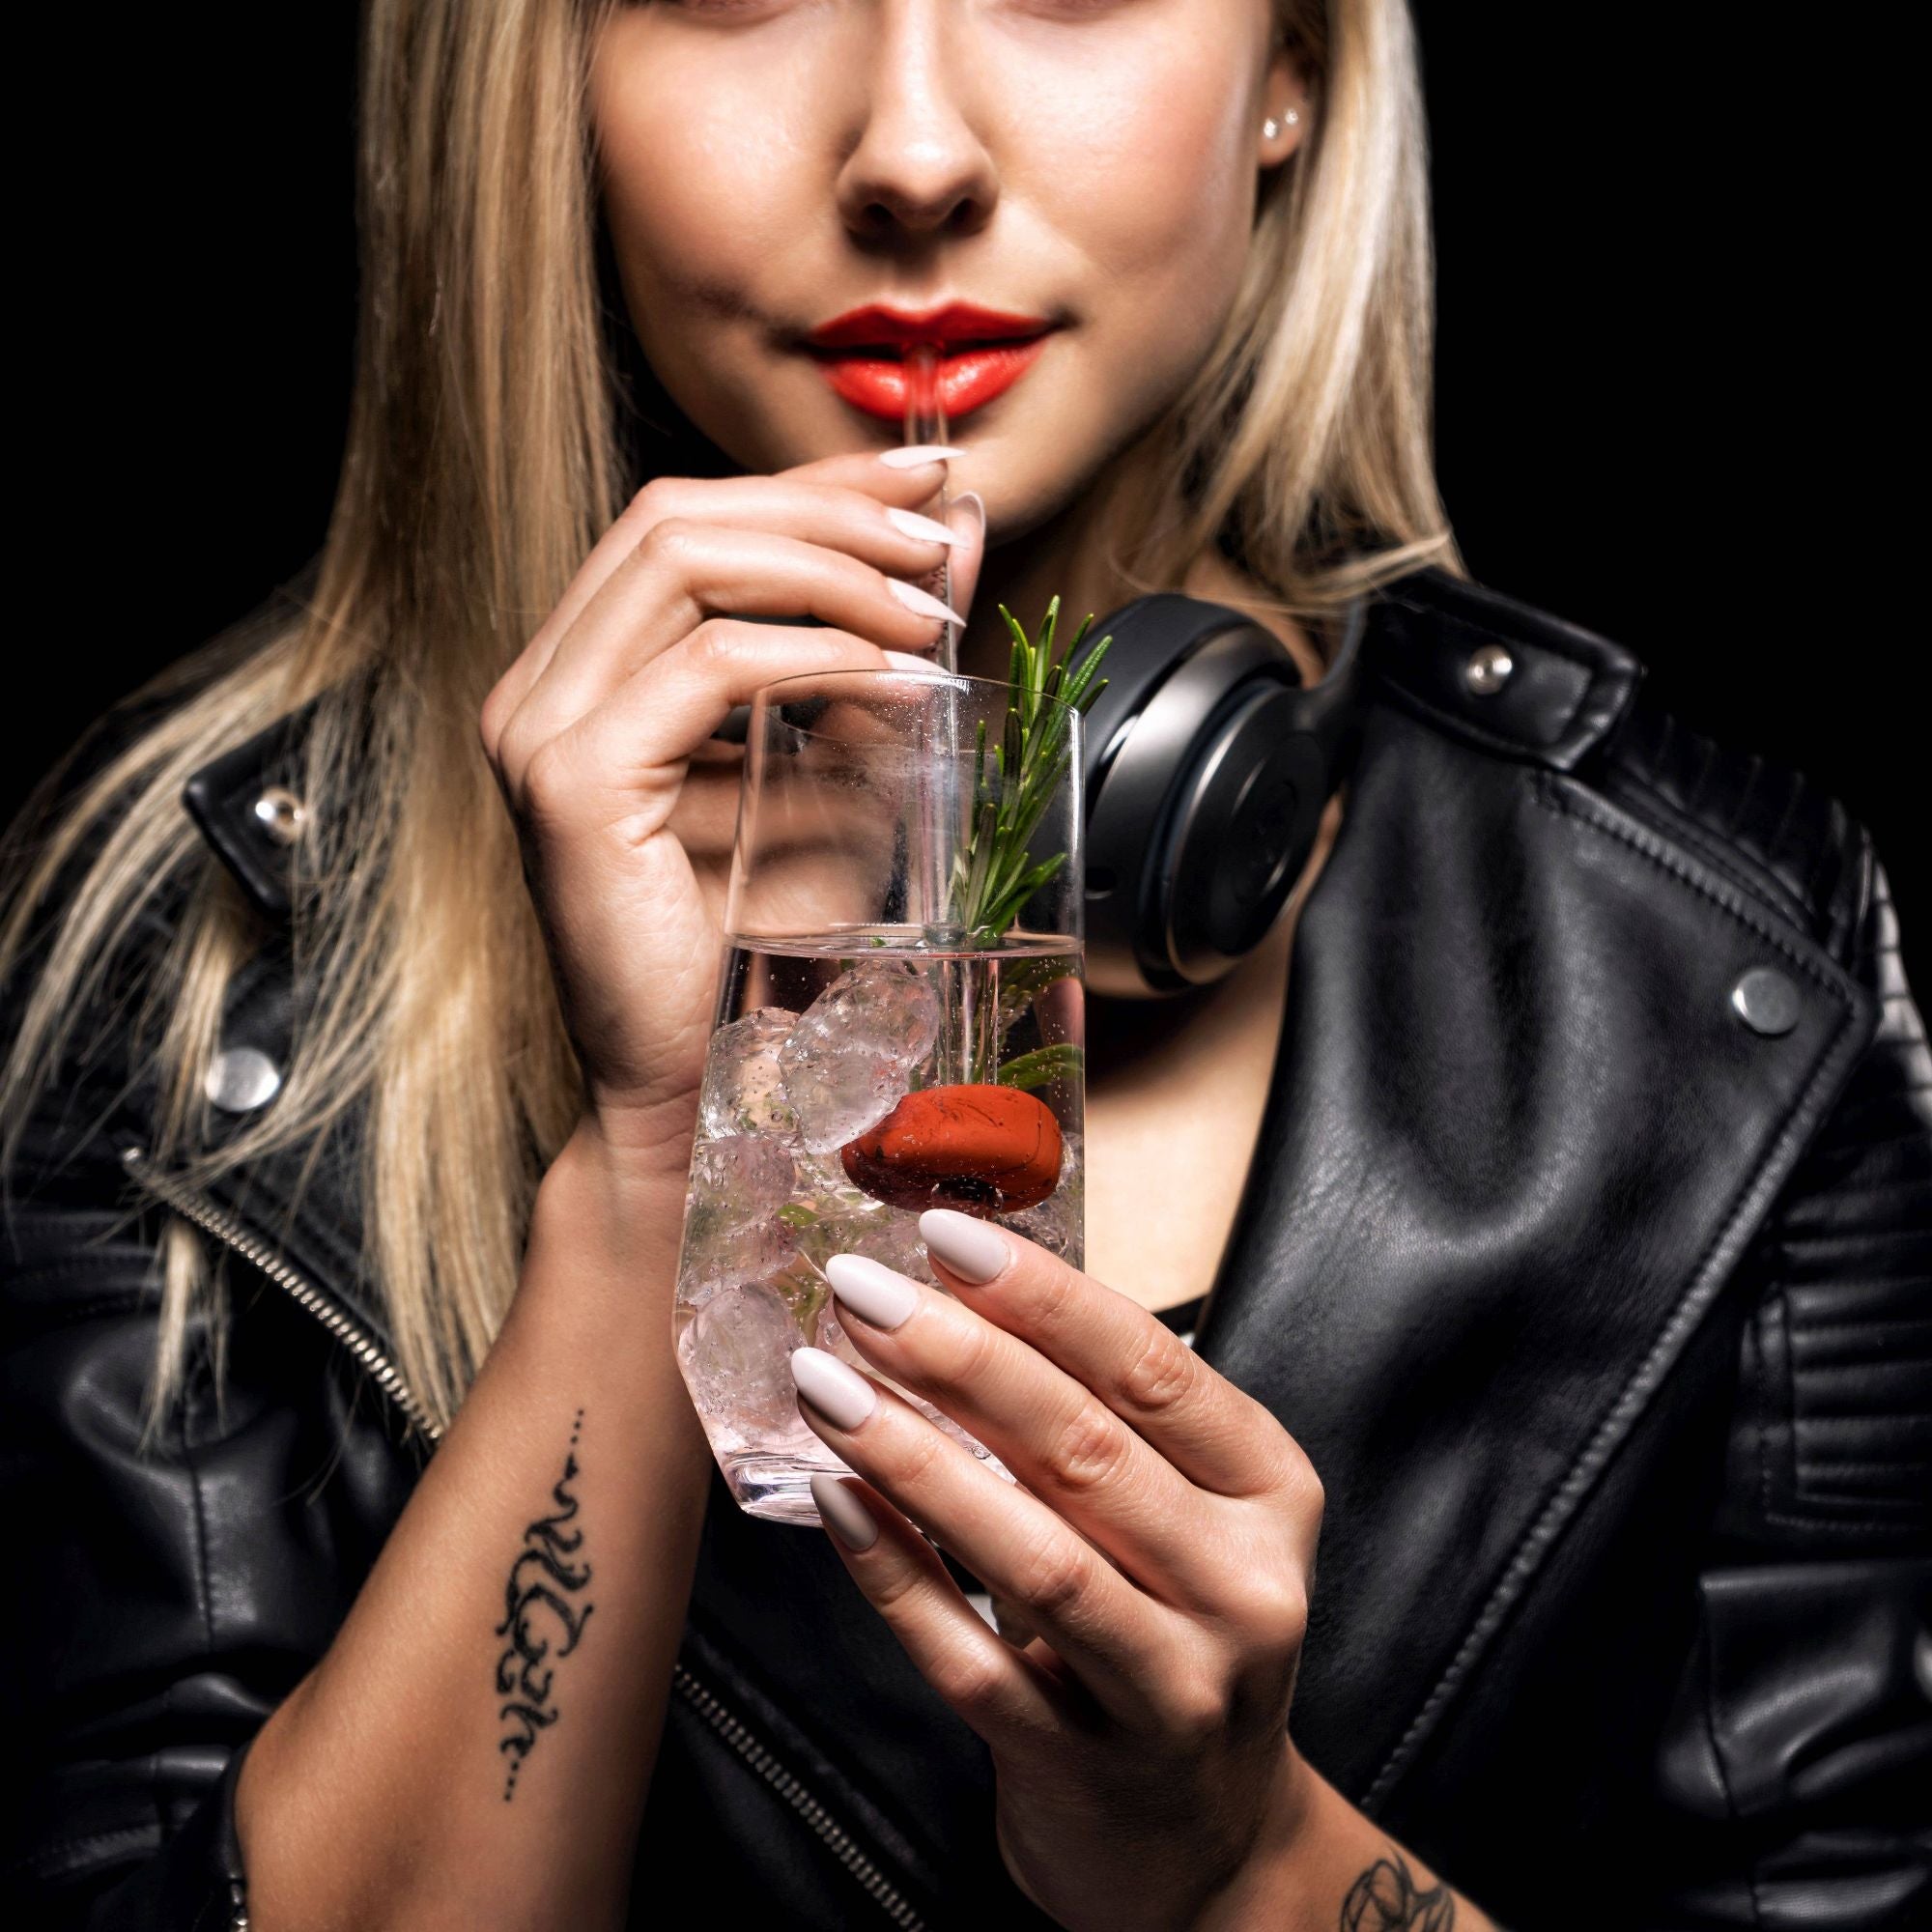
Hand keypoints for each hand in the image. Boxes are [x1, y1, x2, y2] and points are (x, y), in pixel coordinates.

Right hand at [478, 453, 983, 1160]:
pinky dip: (822, 656)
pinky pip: (711, 665)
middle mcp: (544, 686)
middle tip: (937, 542)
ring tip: (930, 616)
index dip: (809, 480)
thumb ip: (883, 644)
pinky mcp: (572, 783)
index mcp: (591, 673)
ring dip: (830, 568)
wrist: (714, 1079)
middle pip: (677, 515)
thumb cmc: (767, 941)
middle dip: (825, 507)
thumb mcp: (846, 763)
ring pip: (683, 559)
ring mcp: (541, 729)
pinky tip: (904, 683)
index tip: (924, 475)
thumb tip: (955, 530)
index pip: (689, 522)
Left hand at [788, 1216, 1324, 1931]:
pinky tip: (841, 1504)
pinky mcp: (1089, 1770)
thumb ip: (1103, 1415)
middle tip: (859, 1293)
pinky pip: (976, 1665)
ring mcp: (1175, 1691)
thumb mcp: (1183, 1514)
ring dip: (916, 1457)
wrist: (1205, 1842)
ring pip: (1035, 1557)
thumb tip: (956, 1282)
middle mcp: (1243, 1589)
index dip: (1043, 1296)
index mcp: (1269, 1493)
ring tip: (825, 1381)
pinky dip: (900, 1580)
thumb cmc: (1172, 1629)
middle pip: (1086, 1452)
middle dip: (959, 1358)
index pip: (1152, 1370)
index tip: (943, 1233)